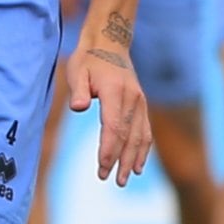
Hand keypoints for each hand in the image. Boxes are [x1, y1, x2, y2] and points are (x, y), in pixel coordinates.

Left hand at [68, 43, 151, 182]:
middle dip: (121, 160)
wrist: (109, 42)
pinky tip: (138, 165)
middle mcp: (132, 98)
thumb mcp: (77, 70)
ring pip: (140, 135)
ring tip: (126, 178)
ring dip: (134, 159)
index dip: (109, 149)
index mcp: (116, 91)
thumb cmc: (88, 59)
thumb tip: (78, 107)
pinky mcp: (142, 104)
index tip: (102, 168)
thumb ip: (79, 89)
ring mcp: (140, 101)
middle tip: (113, 181)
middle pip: (128, 135)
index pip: (114, 126)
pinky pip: (146, 130)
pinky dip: (143, 149)